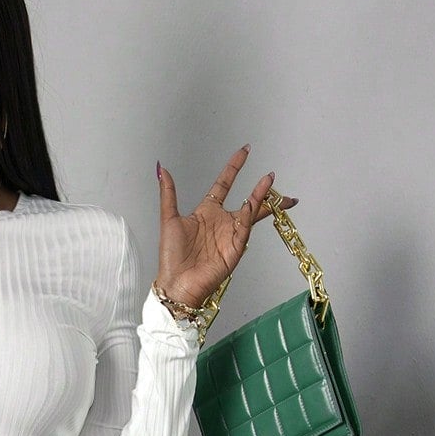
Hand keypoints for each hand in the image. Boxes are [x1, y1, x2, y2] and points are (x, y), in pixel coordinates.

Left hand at [155, 146, 298, 310]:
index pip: (224, 184)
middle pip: (248, 201)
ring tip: (269, 182)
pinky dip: (249, 215)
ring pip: (251, 212)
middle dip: (263, 190)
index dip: (234, 167)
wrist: (176, 283)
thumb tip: (163, 170)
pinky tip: (252, 202)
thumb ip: (169, 194)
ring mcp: (230, 235)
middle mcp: (221, 222)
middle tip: (272, 175)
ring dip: (261, 197)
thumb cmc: (172, 257)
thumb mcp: (169, 219)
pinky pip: (244, 228)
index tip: (245, 151)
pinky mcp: (235, 249)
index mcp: (207, 212)